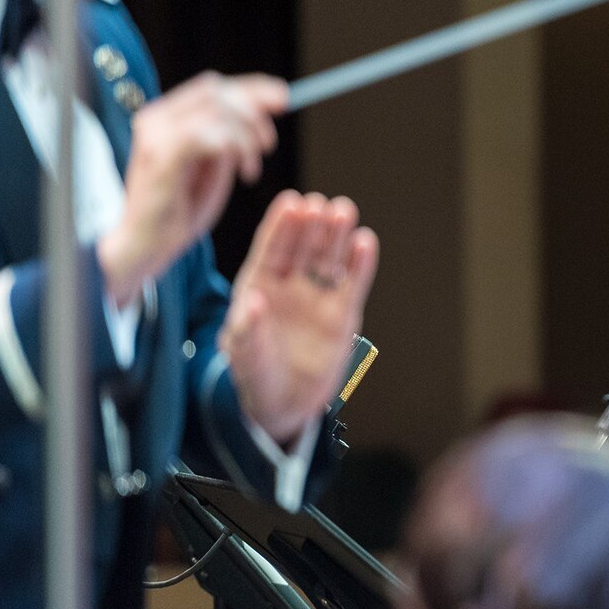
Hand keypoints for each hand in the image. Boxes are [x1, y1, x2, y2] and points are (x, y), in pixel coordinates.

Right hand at [99, 73, 287, 304]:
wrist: (146, 245)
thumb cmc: (179, 210)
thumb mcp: (213, 167)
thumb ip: (228, 138)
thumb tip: (258, 112)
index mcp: (166, 118)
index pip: (211, 87)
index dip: (251, 88)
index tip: (283, 97)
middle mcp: (156, 119)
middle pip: (216, 92)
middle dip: (253, 111)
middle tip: (268, 143)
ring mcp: (155, 136)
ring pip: (216, 111)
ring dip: (246, 136)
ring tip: (252, 168)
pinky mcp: (161, 156)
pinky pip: (207, 135)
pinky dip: (235, 149)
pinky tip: (244, 175)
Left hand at [218, 190, 379, 443]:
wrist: (283, 404)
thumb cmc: (254, 376)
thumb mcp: (243, 356)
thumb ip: (247, 330)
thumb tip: (254, 301)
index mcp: (257, 286)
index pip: (270, 249)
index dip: (281, 226)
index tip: (292, 203)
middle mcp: (289, 285)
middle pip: (303, 247)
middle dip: (312, 225)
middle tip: (322, 204)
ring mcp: (317, 297)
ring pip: (329, 259)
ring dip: (337, 235)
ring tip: (345, 211)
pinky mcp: (343, 314)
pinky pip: (353, 284)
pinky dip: (361, 264)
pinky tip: (366, 242)